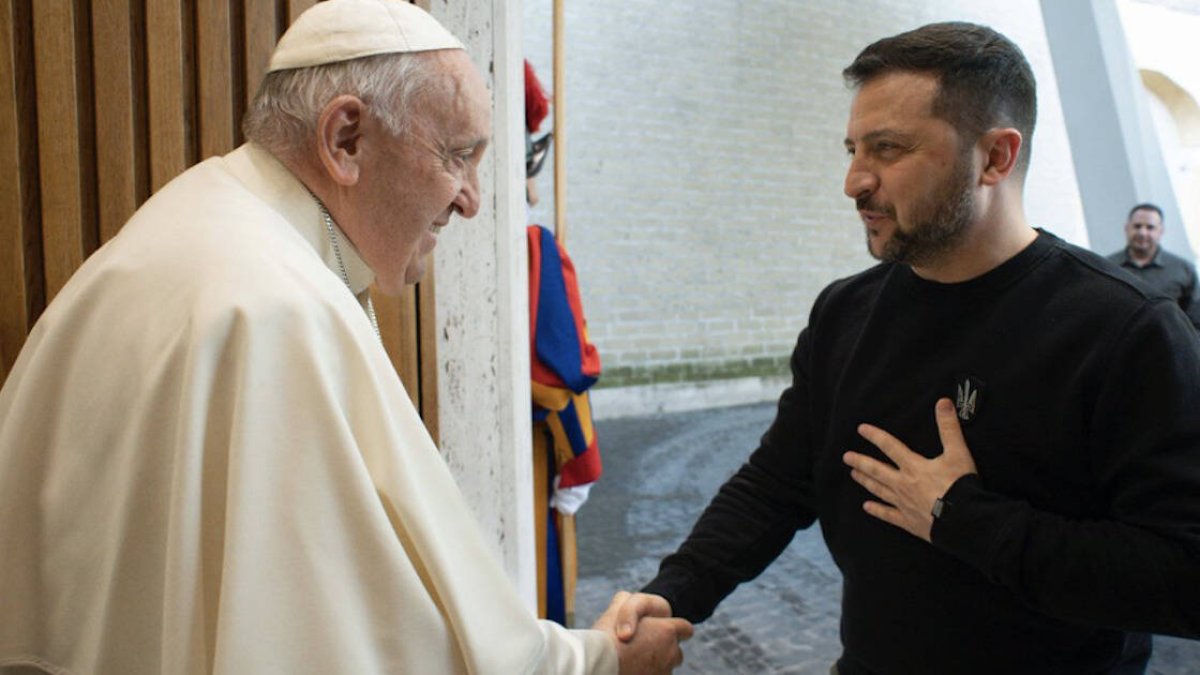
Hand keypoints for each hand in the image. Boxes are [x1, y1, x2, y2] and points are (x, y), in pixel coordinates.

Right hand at [593, 591, 692, 674]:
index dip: (675, 627)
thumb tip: (626, 598)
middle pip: (676, 653)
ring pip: (665, 669)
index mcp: (667, 632)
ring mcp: (663, 672)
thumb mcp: (617, 608)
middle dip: (664, 650)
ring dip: (655, 665)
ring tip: (633, 661)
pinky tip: (629, 670)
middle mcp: (670, 654)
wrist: (599, 668)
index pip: (686, 629)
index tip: (663, 629)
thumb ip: (626, 601)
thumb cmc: (608, 637)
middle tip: (643, 647)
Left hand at [842, 398, 977, 541]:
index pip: (890, 446)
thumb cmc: (960, 487)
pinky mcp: (908, 521)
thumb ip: (949, 427)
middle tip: (846, 457)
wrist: (963, 520)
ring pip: (879, 490)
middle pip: (877, 470)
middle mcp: (903, 484)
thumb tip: (943, 402)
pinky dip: (877, 510)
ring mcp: (904, 503)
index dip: (875, 436)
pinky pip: (888, 515)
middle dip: (860, 462)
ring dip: (865, 481)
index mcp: (914, 467)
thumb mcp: (958, 453)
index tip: (861, 429)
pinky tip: (867, 507)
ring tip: (854, 475)